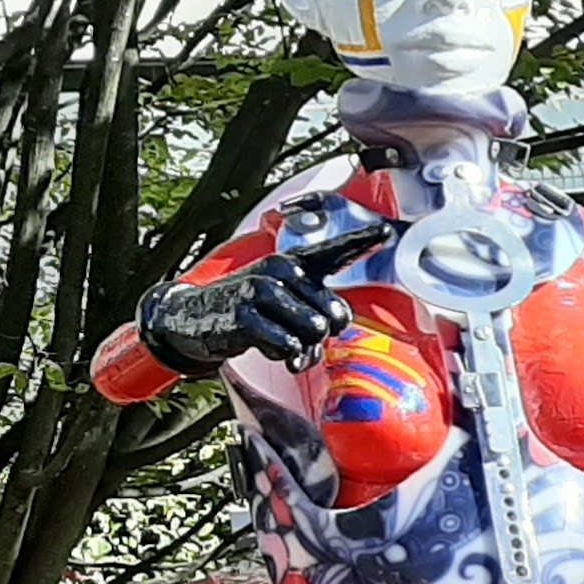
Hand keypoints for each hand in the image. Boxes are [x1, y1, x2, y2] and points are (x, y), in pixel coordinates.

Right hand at [135, 220, 388, 376]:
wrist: (196, 319)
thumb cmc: (251, 311)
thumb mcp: (286, 303)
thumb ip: (318, 312)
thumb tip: (331, 327)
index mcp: (294, 263)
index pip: (332, 252)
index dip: (361, 240)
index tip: (387, 229)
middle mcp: (279, 270)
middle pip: (333, 314)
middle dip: (323, 335)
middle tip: (302, 339)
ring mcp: (260, 290)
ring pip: (313, 332)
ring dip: (303, 348)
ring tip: (284, 344)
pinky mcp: (245, 315)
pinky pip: (287, 345)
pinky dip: (284, 354)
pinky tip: (269, 346)